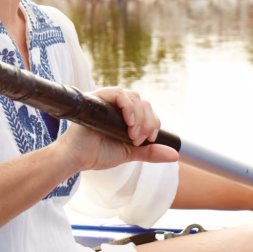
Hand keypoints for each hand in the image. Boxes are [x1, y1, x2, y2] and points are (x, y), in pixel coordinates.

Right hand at [56, 87, 178, 171]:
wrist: (77, 158)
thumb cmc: (98, 154)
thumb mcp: (130, 153)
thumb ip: (150, 152)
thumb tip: (175, 155)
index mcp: (124, 115)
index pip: (147, 110)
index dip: (153, 123)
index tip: (149, 139)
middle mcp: (116, 106)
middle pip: (143, 102)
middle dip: (147, 121)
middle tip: (139, 139)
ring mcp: (106, 101)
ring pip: (133, 96)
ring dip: (139, 115)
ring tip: (133, 134)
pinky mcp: (97, 98)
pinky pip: (117, 93)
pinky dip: (127, 106)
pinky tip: (128, 122)